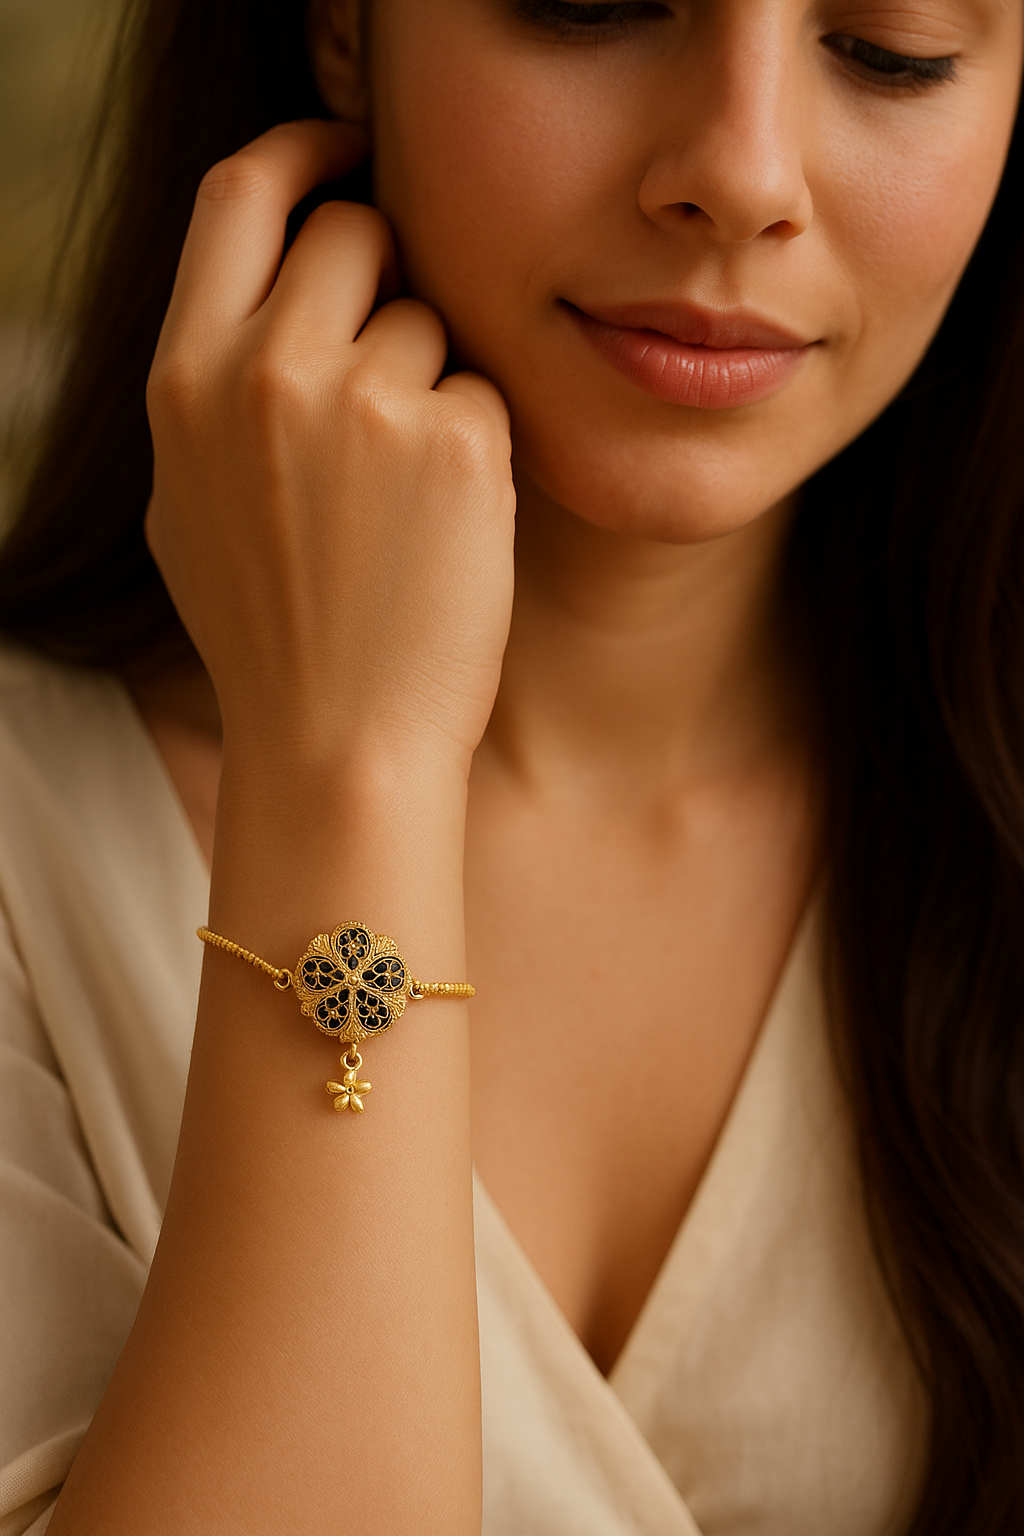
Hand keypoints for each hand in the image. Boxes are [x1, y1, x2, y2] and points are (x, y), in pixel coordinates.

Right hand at [146, 120, 515, 773]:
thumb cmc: (269, 634)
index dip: (302, 154)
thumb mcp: (187, 503)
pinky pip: (484, 391)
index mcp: (185, 376)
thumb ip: (214, 387)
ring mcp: (366, 402)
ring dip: (432, 384)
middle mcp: (266, 369)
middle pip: (355, 233)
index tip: (347, 159)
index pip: (241, 192)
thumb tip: (263, 304)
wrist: (338, 745)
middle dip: (386, 281)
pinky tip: (444, 529)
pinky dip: (477, 446)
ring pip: (431, 320)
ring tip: (402, 501)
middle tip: (394, 372)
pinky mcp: (460, 442)